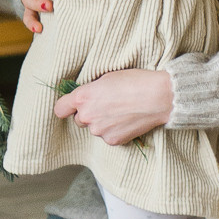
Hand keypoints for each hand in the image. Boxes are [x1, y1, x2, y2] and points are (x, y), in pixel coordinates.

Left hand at [54, 69, 172, 145]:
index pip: (60, 109)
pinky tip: (126, 120)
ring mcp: (99, 131)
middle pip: (79, 120)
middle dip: (89, 114)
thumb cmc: (134, 82)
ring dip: (102, 123)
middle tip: (107, 105)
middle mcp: (87, 116)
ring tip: (120, 111)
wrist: (157, 97)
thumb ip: (90, 90)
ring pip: (95, 128)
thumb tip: (86, 97)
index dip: (66, 107)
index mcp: (82, 97)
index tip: (70, 107)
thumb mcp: (106, 78)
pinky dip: (114, 130)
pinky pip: (107, 136)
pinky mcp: (112, 140)